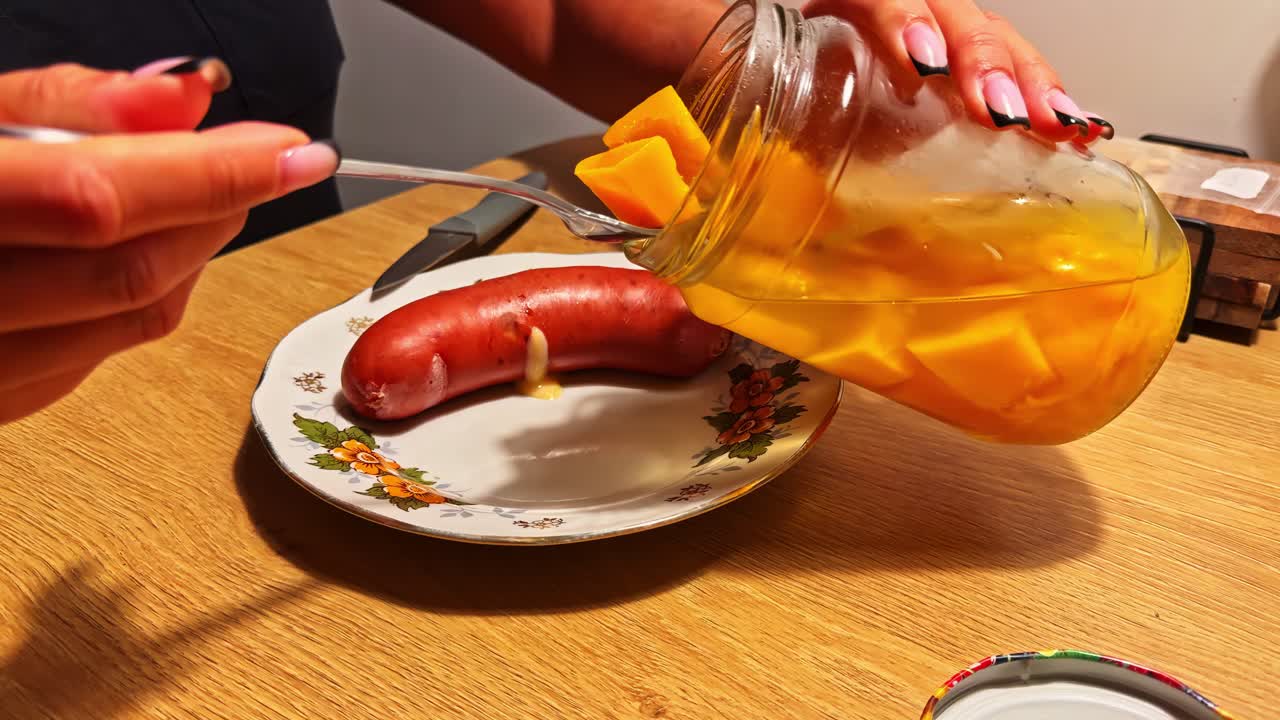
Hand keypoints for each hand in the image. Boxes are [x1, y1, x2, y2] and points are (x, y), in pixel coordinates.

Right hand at [0, 61, 338, 423]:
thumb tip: (184, 97)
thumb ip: (59, 104)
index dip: (210, 174)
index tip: (293, 150)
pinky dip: (145, 299)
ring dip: (194, 254)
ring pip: (128, 323)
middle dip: (216, 210)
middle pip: (126, 273)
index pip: (93, 200)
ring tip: (208, 193)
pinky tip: (149, 252)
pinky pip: (99, 358)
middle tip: (262, 160)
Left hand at [803, 0, 1111, 143]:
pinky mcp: (970, 58)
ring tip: (1056, 125)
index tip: (923, 64)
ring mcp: (943, 28)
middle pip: (954, 11)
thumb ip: (791, 126)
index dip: (902, 19)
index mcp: (848, 7)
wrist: (791, 88)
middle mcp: (904, 9)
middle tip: (998, 109)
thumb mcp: (782, 108)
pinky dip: (1045, 96)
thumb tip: (791, 186)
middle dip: (982, 61)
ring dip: (1029, 82)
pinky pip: (1015, 65)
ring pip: (994, 36)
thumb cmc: (793, 101)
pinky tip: (1078, 127)